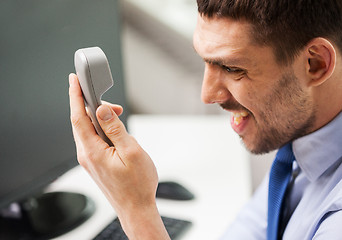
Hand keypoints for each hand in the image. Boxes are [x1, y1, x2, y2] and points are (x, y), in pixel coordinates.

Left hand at [68, 73, 168, 238]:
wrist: (136, 208)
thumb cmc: (137, 184)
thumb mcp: (131, 151)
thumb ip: (115, 129)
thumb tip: (102, 110)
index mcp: (93, 151)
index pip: (78, 117)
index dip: (75, 96)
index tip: (74, 80)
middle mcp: (86, 155)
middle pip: (82, 122)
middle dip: (94, 106)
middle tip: (115, 105)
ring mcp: (89, 160)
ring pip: (88, 131)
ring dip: (100, 119)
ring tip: (117, 116)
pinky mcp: (95, 163)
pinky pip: (93, 139)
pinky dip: (101, 130)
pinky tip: (113, 131)